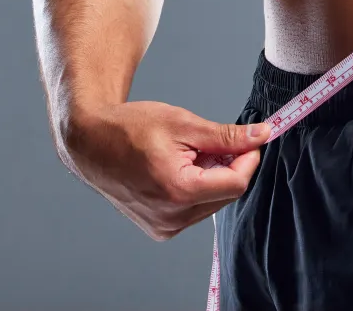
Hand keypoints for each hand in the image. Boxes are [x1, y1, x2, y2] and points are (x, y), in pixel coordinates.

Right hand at [61, 100, 271, 240]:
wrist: (92, 143)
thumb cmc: (131, 128)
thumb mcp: (184, 124)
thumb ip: (226, 136)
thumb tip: (261, 136)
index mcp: (178, 192)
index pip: (236, 183)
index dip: (249, 158)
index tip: (251, 138)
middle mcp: (171, 218)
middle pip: (226, 193)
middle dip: (229, 165)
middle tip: (212, 140)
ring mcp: (164, 226)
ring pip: (213, 201)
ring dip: (212, 175)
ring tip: (188, 153)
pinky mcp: (160, 227)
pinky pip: (195, 208)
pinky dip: (198, 186)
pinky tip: (180, 167)